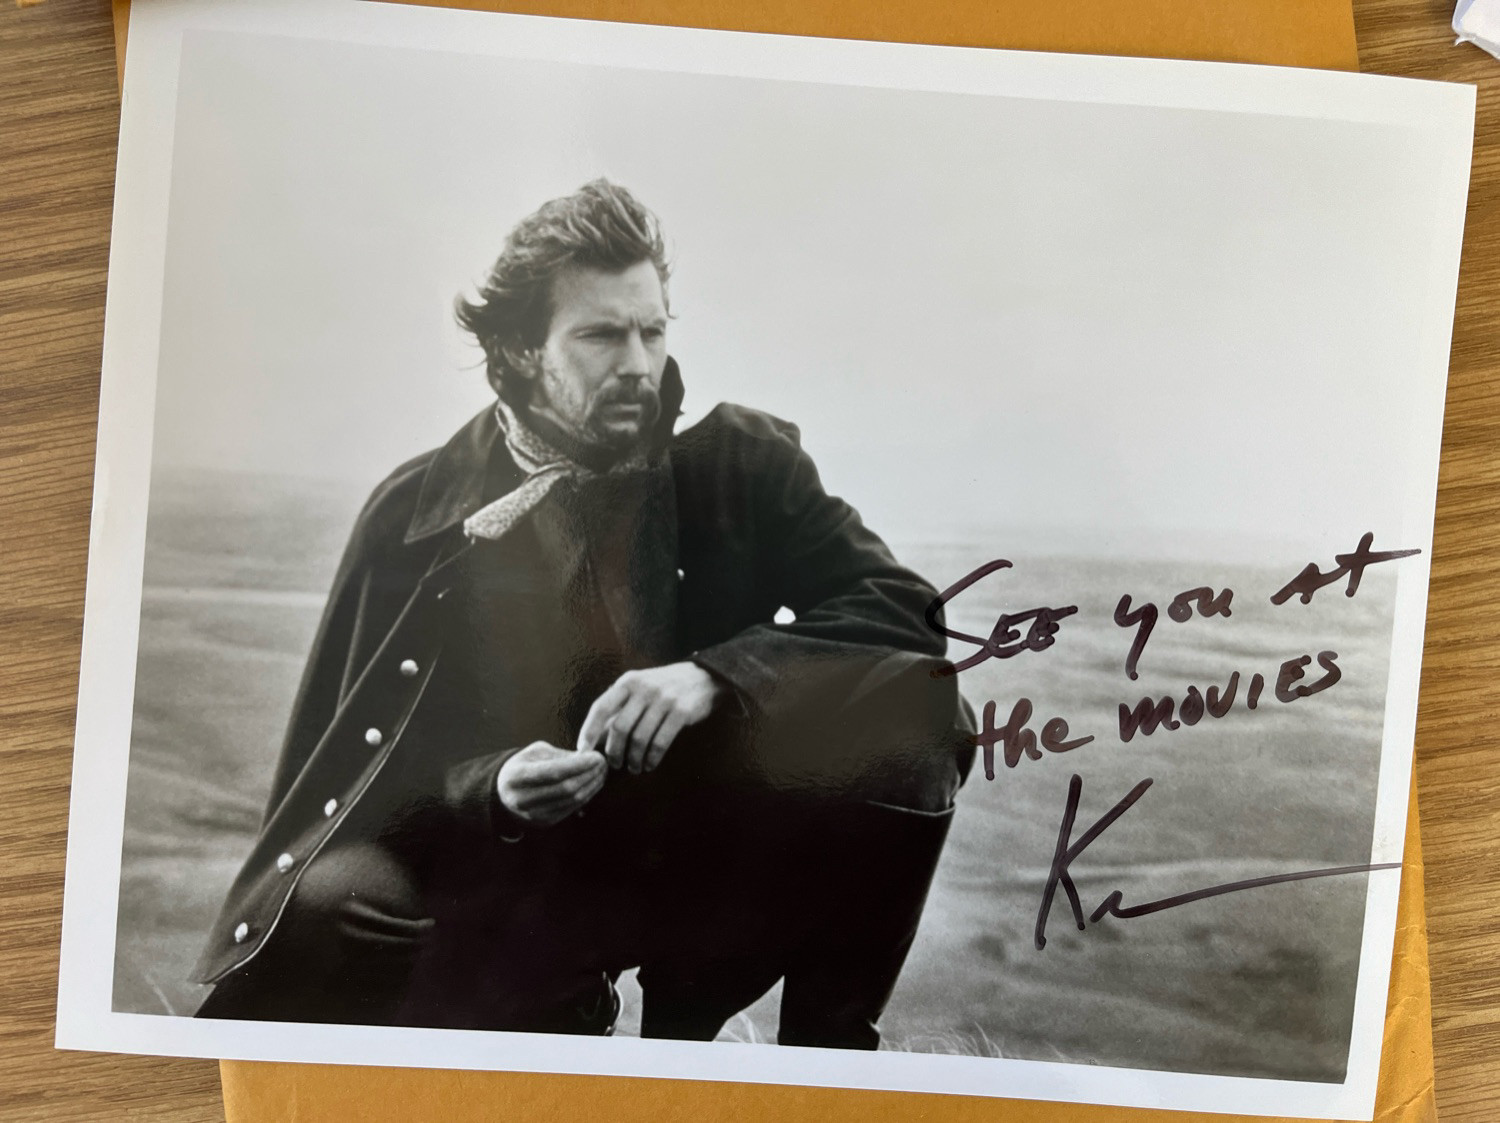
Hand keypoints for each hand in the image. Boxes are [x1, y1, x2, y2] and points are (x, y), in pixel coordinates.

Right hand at [496, 741, 606, 825]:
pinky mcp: (545, 822)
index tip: (596, 756)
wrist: (504, 793)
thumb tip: (587, 759)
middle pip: (566, 788)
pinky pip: (572, 809)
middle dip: (589, 774)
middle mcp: (523, 798)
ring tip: (602, 772)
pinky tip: (594, 784)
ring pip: (572, 800)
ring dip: (592, 785)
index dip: (579, 764)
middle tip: (603, 762)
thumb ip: (560, 755)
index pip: (554, 772)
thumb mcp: (535, 753)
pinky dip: (587, 796)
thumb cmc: (523, 766)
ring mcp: (534, 814)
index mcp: (517, 776)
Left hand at [577, 662, 724, 773]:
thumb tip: (595, 736)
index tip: (583, 750)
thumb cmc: (663, 687)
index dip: (589, 731)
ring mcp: (664, 699)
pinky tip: (649, 765)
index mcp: (628, 681)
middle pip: (619, 728)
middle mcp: (644, 688)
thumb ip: (619, 705)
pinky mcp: (681, 712)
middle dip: (614, 752)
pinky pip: (660, 742)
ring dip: (634, 759)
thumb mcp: (639, 686)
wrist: (702, 678)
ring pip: (640, 738)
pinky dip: (652, 758)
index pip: (601, 707)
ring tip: (633, 768)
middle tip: (615, 765)